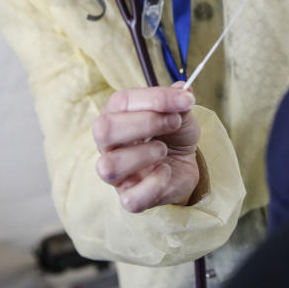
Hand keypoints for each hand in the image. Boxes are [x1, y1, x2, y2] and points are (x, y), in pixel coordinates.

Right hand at [93, 82, 200, 212]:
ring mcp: (116, 174)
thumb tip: (183, 89)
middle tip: (174, 122)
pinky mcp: (129, 197)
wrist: (184, 164)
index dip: (156, 98)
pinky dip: (154, 183)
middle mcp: (108, 144)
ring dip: (145, 154)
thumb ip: (178, 101)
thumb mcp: (180, 113)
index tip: (185, 100)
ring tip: (164, 150)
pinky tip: (165, 172)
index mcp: (115, 115)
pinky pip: (131, 198)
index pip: (122, 101)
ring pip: (108, 167)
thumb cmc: (173, 134)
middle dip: (146, 122)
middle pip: (103, 130)